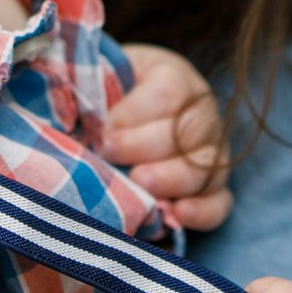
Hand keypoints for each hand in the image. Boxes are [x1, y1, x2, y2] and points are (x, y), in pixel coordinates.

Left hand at [104, 42, 232, 228]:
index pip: (168, 92)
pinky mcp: (214, 187)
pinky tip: (179, 215)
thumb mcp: (103, 77)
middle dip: (145, 145)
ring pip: (206, 166)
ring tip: (140, 184)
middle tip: (110, 154)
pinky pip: (220, 201)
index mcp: (174, 78)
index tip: (103, 130)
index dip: (133, 113)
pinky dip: (203, 211)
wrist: (126, 118)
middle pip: (188, 130)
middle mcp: (200, 113)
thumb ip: (92, 86)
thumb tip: (71, 109)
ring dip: (172, 178)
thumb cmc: (109, 95)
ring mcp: (213, 151)